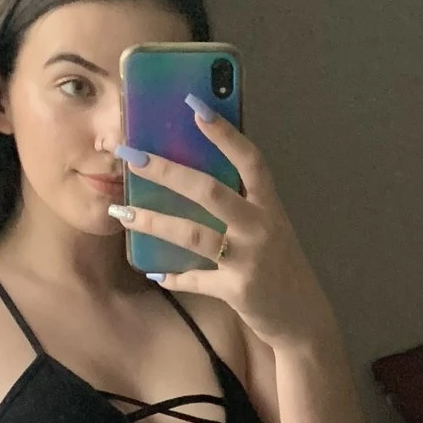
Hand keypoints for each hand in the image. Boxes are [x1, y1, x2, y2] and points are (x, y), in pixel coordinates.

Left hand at [102, 102, 336, 349]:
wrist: (302, 317)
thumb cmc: (279, 266)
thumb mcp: (269, 228)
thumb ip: (242, 204)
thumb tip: (196, 178)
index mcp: (269, 206)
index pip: (250, 160)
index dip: (224, 133)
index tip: (195, 105)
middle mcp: (261, 227)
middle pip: (210, 190)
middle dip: (166, 171)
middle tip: (130, 155)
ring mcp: (250, 259)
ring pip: (193, 234)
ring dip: (153, 221)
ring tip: (120, 212)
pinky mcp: (238, 290)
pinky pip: (196, 280)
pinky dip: (173, 276)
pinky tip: (153, 272)